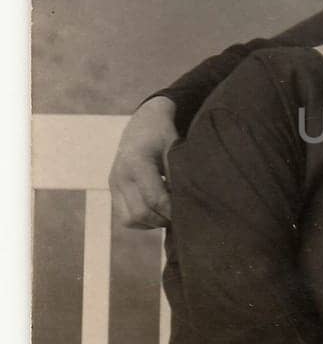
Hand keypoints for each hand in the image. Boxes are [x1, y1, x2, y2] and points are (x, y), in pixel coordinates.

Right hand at [108, 97, 177, 227]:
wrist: (144, 121)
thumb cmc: (164, 134)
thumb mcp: (175, 150)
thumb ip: (178, 176)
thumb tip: (186, 204)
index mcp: (136, 162)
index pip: (155, 199)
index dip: (173, 212)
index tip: (189, 214)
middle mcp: (120, 175)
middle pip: (140, 214)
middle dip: (163, 220)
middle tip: (181, 217)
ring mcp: (114, 183)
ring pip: (129, 220)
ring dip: (151, 222)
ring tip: (169, 212)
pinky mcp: (113, 189)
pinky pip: (125, 216)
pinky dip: (142, 219)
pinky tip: (158, 209)